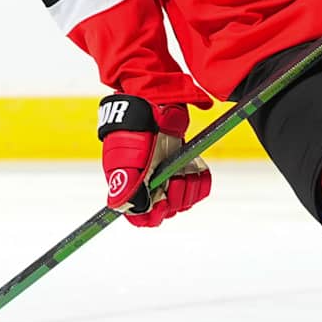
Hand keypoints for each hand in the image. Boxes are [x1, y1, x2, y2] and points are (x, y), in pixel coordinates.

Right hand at [98, 96, 211, 227]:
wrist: (153, 103)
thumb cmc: (134, 130)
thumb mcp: (124, 158)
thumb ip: (124, 185)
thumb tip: (120, 208)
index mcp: (133, 188)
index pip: (145, 218)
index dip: (155, 214)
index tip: (163, 202)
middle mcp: (152, 186)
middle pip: (170, 210)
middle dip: (176, 197)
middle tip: (175, 178)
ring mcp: (170, 176)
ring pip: (187, 199)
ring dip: (190, 185)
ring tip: (184, 168)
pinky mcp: (187, 166)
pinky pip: (201, 184)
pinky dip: (201, 177)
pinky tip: (194, 165)